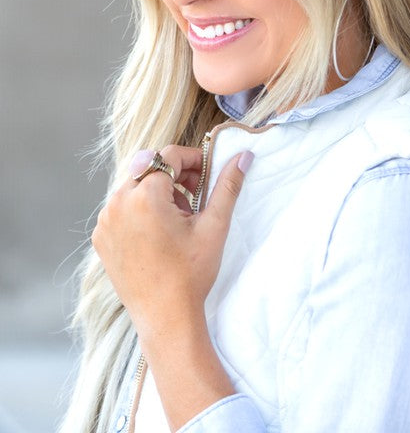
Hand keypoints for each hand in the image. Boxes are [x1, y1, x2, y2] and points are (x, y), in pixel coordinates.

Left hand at [91, 145, 253, 337]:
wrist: (165, 318)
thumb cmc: (191, 274)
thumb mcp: (214, 226)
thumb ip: (227, 185)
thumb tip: (243, 157)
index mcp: (145, 196)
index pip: (169, 156)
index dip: (193, 160)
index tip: (207, 175)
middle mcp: (118, 202)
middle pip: (150, 169)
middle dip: (175, 177)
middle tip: (195, 199)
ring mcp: (106, 221)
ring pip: (135, 187)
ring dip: (158, 193)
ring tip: (178, 220)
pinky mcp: (101, 237)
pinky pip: (121, 208)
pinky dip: (140, 211)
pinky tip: (159, 234)